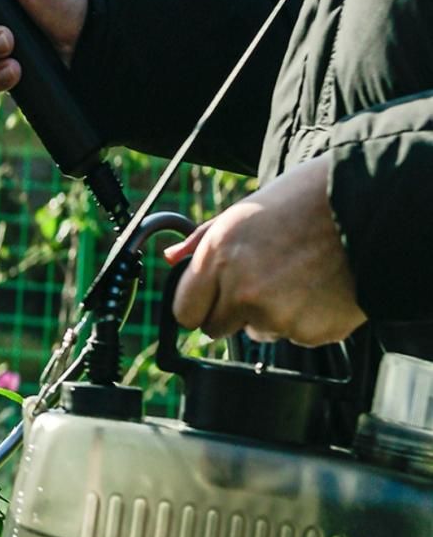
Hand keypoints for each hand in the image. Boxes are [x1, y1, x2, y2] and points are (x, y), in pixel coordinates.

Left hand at [164, 154, 366, 346]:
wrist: (366, 209)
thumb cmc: (301, 201)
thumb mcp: (241, 212)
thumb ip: (200, 242)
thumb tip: (171, 258)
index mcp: (218, 258)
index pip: (184, 312)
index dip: (195, 304)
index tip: (206, 298)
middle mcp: (242, 291)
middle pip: (214, 329)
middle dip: (227, 311)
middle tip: (253, 282)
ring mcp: (278, 316)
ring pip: (256, 331)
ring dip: (265, 314)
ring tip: (292, 276)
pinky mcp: (311, 333)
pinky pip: (293, 335)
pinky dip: (300, 318)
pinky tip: (314, 286)